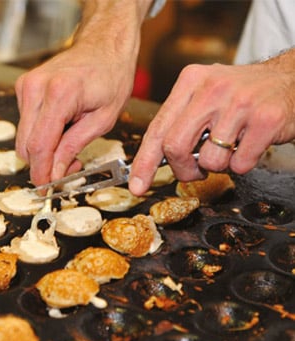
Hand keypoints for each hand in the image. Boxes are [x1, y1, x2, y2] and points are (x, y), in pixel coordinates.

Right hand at [15, 0, 150, 185]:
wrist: (104, 44)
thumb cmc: (111, 75)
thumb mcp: (103, 118)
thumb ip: (75, 146)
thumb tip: (56, 173)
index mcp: (59, 94)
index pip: (39, 145)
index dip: (42, 172)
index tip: (46, 190)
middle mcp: (36, 88)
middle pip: (25, 144)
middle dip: (43, 164)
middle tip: (69, 168)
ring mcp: (26, 86)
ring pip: (23, 136)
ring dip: (42, 150)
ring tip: (69, 146)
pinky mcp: (24, 87)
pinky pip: (25, 124)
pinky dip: (39, 135)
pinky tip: (60, 130)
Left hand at [129, 50, 294, 195]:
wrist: (291, 79)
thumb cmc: (242, 94)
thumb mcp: (205, 94)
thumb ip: (179, 122)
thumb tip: (152, 160)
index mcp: (191, 81)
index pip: (158, 128)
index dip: (144, 162)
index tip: (137, 185)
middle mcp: (212, 89)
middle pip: (175, 146)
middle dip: (183, 169)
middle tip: (195, 171)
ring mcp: (240, 103)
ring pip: (209, 160)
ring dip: (218, 166)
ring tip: (230, 148)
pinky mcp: (265, 119)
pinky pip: (240, 164)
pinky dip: (243, 164)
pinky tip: (249, 145)